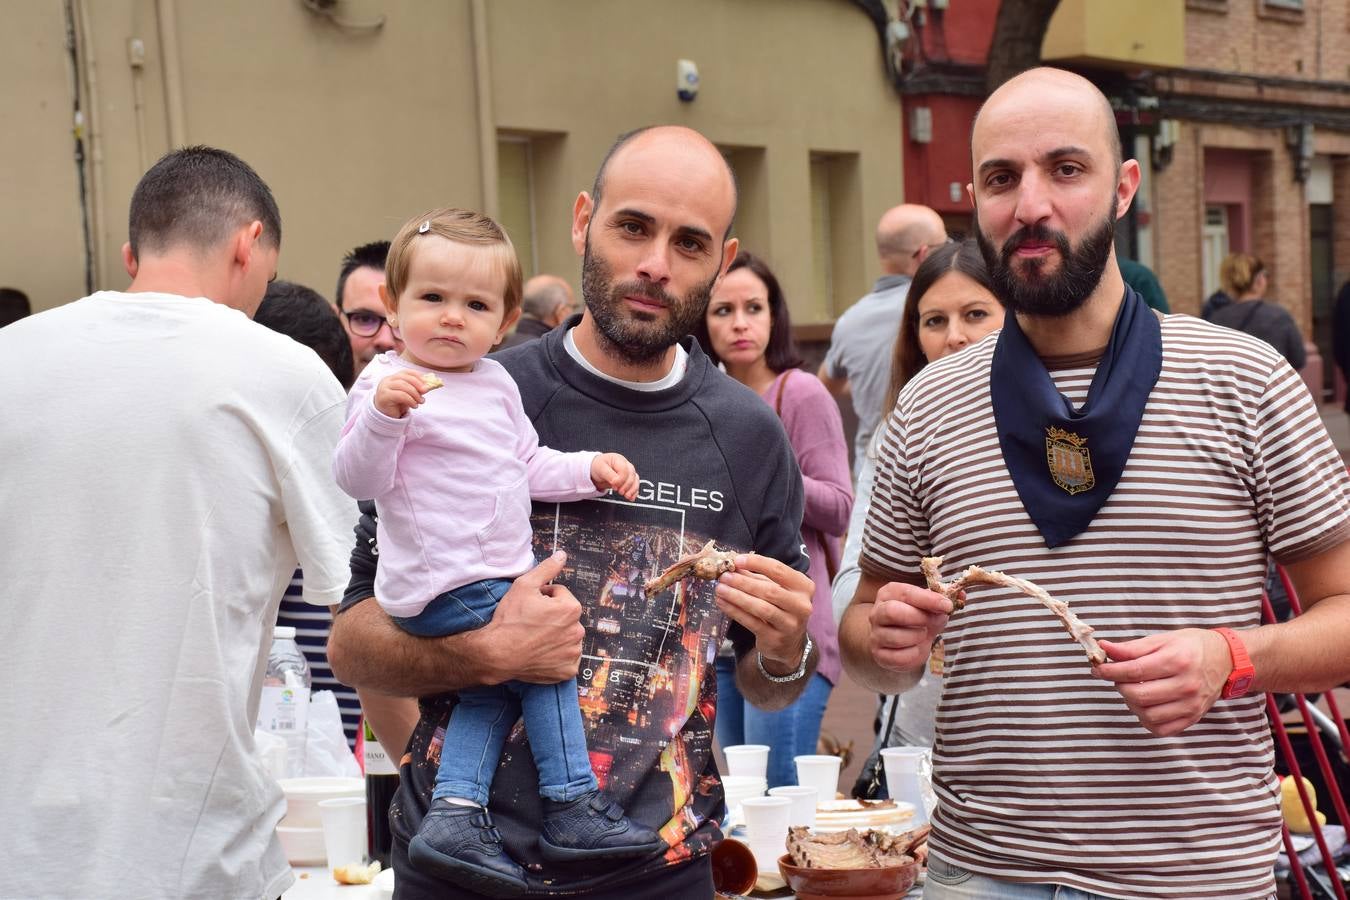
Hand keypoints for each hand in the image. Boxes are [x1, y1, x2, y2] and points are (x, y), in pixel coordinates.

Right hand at [374, 369, 431, 418]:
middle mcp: (387, 381)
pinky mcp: (384, 397)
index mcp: (393, 378)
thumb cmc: (398, 405)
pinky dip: (410, 400)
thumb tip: (429, 385)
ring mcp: (384, 388)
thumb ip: (416, 389)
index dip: (417, 376)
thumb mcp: (409, 395)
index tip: (426, 382)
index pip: (406, 372)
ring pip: (403, 385)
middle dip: (418, 384)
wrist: (387, 417)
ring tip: (420, 401)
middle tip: (426, 391)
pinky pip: (400, 395)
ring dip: (415, 393)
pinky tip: (414, 405)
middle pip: (405, 378)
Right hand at [481, 551, 584, 684]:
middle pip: (565, 616)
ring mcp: (573, 653)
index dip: (543, 597)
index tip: (529, 606)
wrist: (497, 653)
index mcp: (571, 608)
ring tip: (535, 638)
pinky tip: (540, 653)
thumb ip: (547, 568)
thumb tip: (562, 555)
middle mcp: (578, 631)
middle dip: (552, 617)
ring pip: (566, 637)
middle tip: (531, 623)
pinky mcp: (567, 670)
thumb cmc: (510, 619)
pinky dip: (556, 656)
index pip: (560, 595)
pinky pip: (565, 659)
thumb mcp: (524, 585)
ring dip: (555, 636)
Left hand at [590, 452, 638, 499]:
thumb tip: (616, 482)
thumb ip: (609, 475)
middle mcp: (626, 465)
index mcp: (618, 460)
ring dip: (632, 489)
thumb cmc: (598, 466)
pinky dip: (634, 492)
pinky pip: (635, 485)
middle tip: (620, 492)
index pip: (624, 470)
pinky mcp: (629, 479)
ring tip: (627, 496)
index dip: (620, 479)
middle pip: (631, 475)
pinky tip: (631, 497)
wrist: (596, 469)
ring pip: (635, 480)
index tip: (613, 485)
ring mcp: (628, 472)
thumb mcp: (601, 469)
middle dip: (627, 485)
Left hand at [714, 554, 812, 667]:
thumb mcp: (774, 589)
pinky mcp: (776, 638)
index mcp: (804, 587)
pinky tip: (722, 603)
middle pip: (769, 590)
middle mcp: (802, 605)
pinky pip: (752, 622)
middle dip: (743, 582)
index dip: (757, 563)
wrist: (789, 643)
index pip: (779, 570)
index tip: (737, 560)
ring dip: (737, 596)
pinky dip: (735, 611)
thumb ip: (756, 577)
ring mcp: (790, 624)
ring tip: (720, 589)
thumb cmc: (780, 608)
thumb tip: (732, 565)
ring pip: (760, 607)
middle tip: (724, 577)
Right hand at [868, 581, 951, 672]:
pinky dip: (914, 654)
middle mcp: (877, 612)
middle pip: (893, 612)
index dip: (929, 600)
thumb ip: (943, 601)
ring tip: (922, 635)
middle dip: (919, 618)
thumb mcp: (929, 606)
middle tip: (931, 622)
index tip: (947, 606)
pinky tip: (916, 648)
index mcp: (889, 593)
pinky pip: (899, 657)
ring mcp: (875, 634)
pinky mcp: (879, 654)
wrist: (899, 640)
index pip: (907, 593)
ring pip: (897, 637)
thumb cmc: (916, 618)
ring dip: (918, 637)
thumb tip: (961, 595)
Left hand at [1094, 629, 1231, 736]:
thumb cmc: (1191, 646)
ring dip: (1131, 703)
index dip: (1110, 671)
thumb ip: (1131, 648)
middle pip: (1138, 695)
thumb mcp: (1162, 639)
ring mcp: (1191, 705)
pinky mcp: (1193, 718)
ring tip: (1133, 689)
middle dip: (1120, 687)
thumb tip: (1104, 649)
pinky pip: (1161, 729)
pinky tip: (1146, 705)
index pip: (1134, 671)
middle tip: (1119, 678)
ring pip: (1147, 715)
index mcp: (1177, 660)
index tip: (1097, 669)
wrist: (1226, 659)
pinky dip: (1146, 719)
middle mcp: (1186, 685)